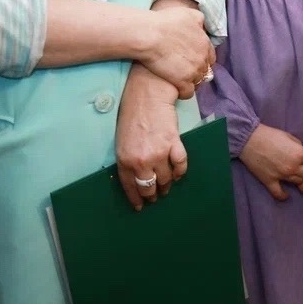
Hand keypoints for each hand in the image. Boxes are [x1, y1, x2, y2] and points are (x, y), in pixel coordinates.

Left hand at [115, 63, 187, 209]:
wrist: (148, 96)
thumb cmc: (132, 116)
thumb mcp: (122, 141)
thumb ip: (127, 160)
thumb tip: (136, 176)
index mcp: (124, 161)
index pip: (130, 188)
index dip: (136, 199)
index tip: (140, 207)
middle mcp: (140, 161)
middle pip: (149, 187)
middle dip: (152, 195)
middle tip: (156, 197)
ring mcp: (158, 153)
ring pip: (165, 179)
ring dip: (167, 185)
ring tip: (167, 185)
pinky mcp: (174, 144)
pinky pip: (180, 165)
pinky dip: (180, 172)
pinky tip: (178, 174)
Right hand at [138, 6, 214, 97]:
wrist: (149, 34)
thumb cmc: (165, 22)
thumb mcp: (188, 14)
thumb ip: (199, 20)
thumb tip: (202, 26)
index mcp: (204, 43)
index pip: (210, 56)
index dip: (201, 58)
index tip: (192, 60)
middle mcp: (202, 58)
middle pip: (205, 70)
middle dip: (197, 70)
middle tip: (184, 70)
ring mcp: (194, 71)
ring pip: (198, 82)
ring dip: (191, 81)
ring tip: (179, 80)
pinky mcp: (182, 82)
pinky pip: (188, 93)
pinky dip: (183, 92)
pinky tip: (176, 88)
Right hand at [240, 125, 302, 200]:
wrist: (250, 139)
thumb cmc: (271, 135)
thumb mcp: (290, 137)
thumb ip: (300, 147)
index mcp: (299, 154)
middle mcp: (293, 167)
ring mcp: (281, 176)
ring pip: (299, 183)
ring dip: (302, 182)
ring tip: (302, 181)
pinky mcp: (270, 181)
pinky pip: (279, 193)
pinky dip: (283, 196)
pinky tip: (286, 195)